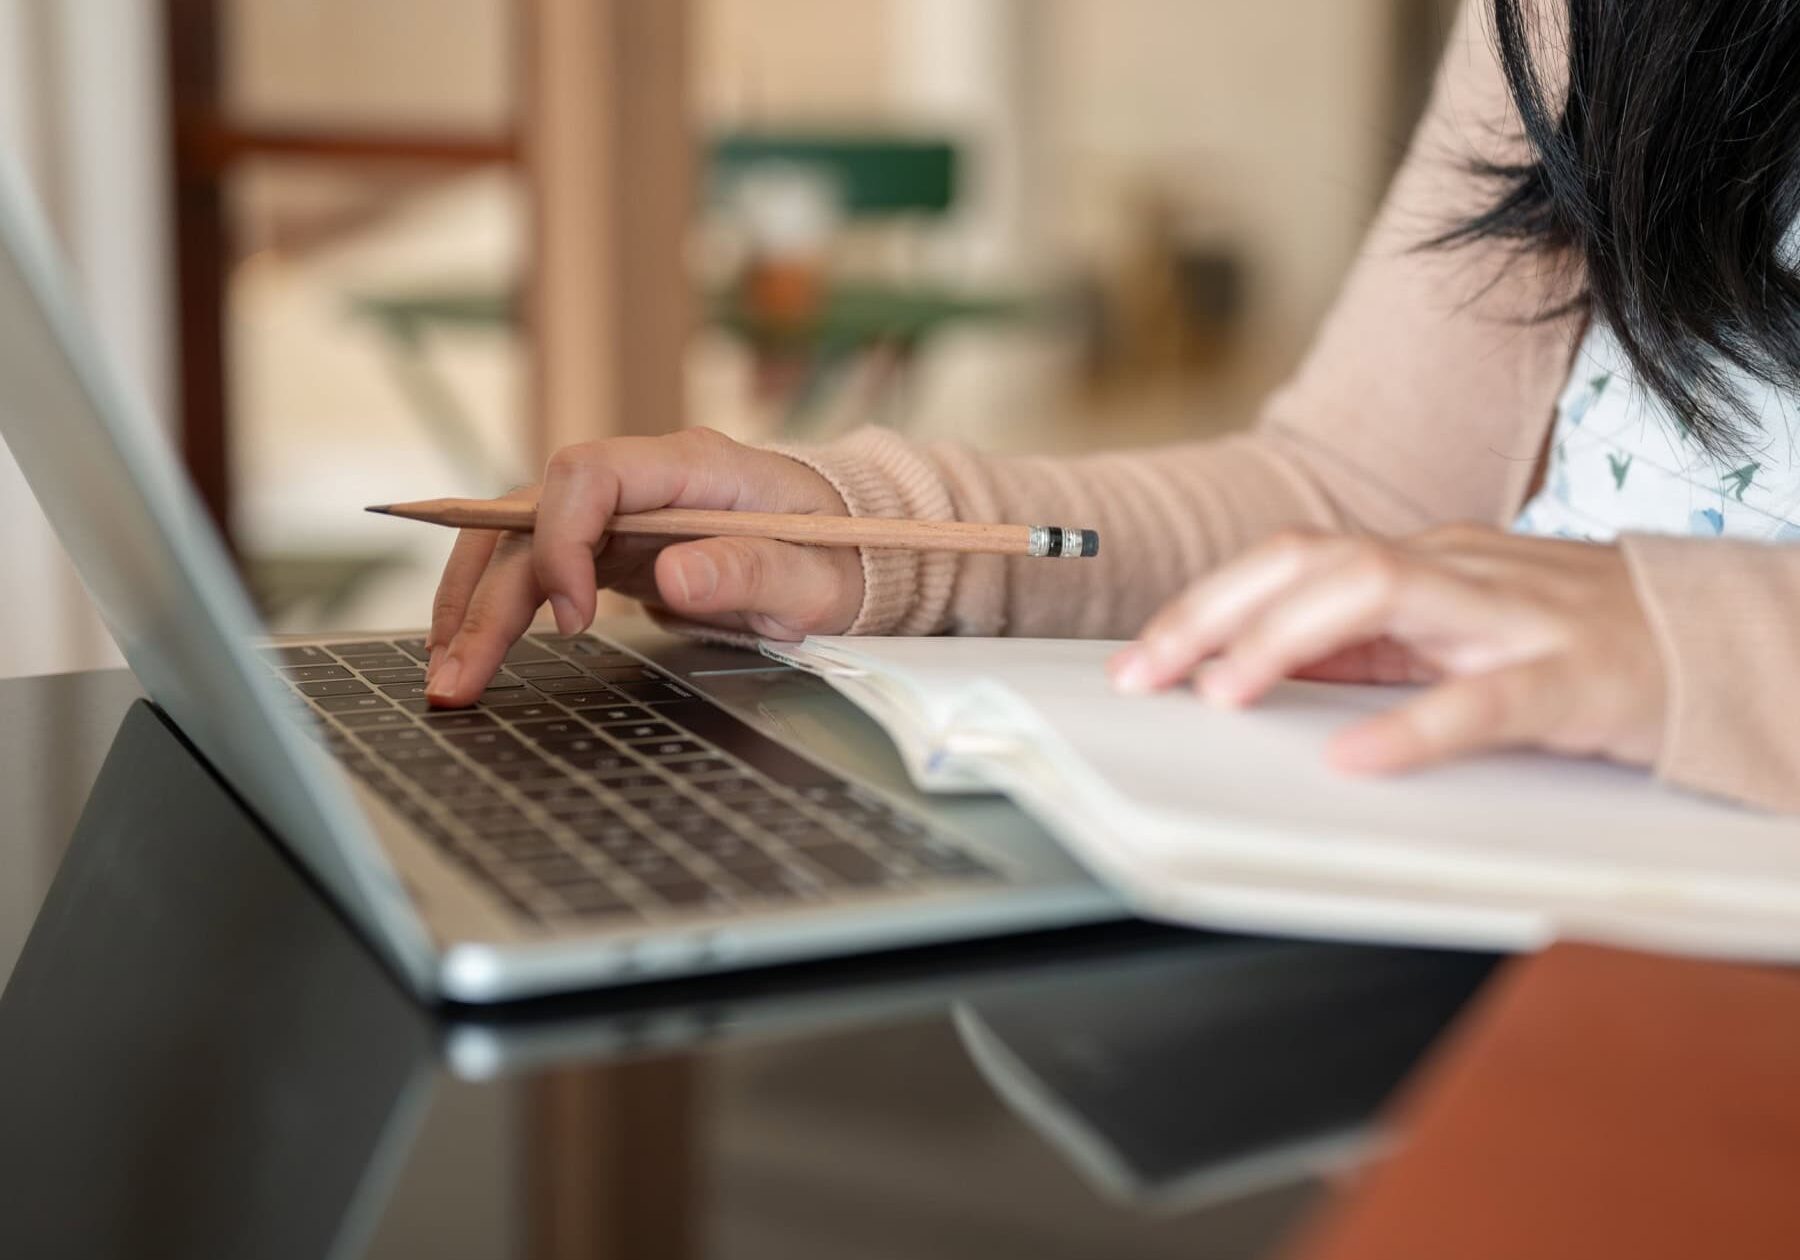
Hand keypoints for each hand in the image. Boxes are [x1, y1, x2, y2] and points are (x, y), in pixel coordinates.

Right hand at [424, 428, 862, 705]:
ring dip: (474, 605)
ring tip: (448, 677)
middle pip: (533, 514)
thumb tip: (675, 577)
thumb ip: (752, 572)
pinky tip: (468, 650)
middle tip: (461, 674)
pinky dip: (496, 606)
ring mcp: (620, 511)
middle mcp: (642, 479)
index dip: (562, 539)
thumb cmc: (838, 559)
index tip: (573, 619)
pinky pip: (535, 564)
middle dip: (489, 594)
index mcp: (694, 468)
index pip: (588, 473)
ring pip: (518, 539)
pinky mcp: (610, 546)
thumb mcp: (815, 580)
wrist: (847, 550)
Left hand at [1109, 524, 1666, 773]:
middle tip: (1149, 673)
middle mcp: (1453, 571)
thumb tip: (1257, 665)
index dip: (1204, 604)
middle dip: (1215, 611)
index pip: (1288, 560)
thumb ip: (1362, 647)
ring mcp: (1512, 615)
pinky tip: (1356, 757)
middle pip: (1312, 559)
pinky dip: (1412, 725)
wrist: (1713, 644)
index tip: (1140, 661)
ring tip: (1225, 693)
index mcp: (1418, 564)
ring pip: (1380, 592)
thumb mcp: (1447, 638)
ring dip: (1286, 639)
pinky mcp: (1572, 677)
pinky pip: (1484, 697)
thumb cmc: (1571, 639)